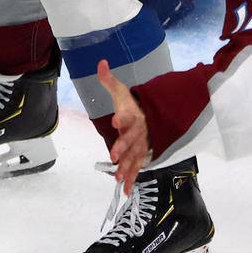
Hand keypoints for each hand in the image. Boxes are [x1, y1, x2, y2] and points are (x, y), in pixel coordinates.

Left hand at [98, 60, 150, 192]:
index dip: (122, 118)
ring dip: (127, 168)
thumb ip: (109, 79)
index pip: (127, 115)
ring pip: (134, 158)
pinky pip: (137, 168)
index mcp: (133, 115)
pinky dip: (132, 178)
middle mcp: (138, 131)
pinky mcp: (141, 154)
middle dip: (123, 147)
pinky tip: (125, 190)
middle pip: (131, 139)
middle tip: (113, 156)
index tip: (114, 120)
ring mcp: (141, 145)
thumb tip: (100, 62)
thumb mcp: (120, 90)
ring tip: (117, 179)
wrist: (151, 115)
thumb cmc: (131, 104)